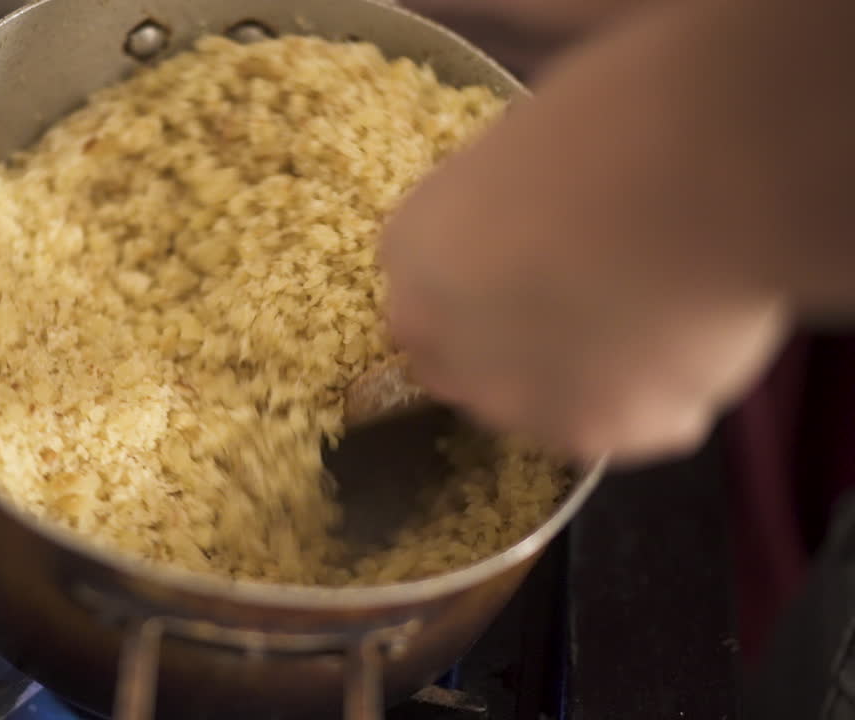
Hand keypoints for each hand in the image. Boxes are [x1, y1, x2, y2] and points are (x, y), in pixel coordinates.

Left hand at [381, 3, 793, 464]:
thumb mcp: (517, 153)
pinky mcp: (602, 436)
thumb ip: (497, 215)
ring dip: (593, 377)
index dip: (477, 290)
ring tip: (661, 312)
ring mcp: (519, 402)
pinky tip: (697, 333)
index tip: (526, 268)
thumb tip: (527, 228)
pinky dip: (667, 392)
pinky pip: (637, 423)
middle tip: (592, 301)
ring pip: (552, 407)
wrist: (698, 171)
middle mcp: (444, 345)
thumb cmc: (610, 121)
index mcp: (413, 257)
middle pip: (468, 369)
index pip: (424, 300)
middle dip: (516, 347)